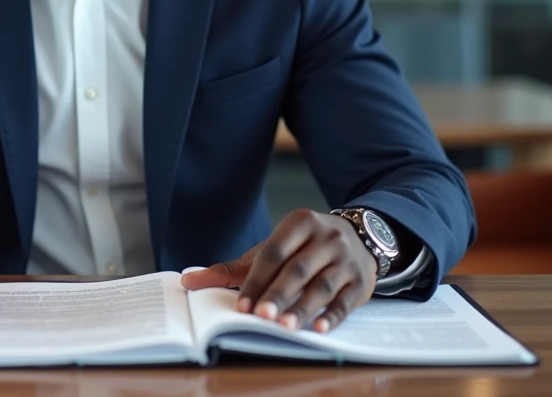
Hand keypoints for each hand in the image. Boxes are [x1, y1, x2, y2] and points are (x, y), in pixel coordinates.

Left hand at [181, 208, 376, 332]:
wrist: (358, 237)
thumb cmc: (303, 248)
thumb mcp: (271, 249)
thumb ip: (234, 269)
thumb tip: (189, 281)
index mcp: (300, 223)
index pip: (274, 252)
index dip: (257, 279)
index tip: (242, 305)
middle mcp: (326, 237)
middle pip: (298, 269)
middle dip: (278, 294)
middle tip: (261, 316)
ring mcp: (346, 259)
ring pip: (322, 285)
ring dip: (303, 307)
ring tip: (285, 325)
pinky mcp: (361, 281)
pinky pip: (345, 300)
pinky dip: (332, 316)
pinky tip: (318, 329)